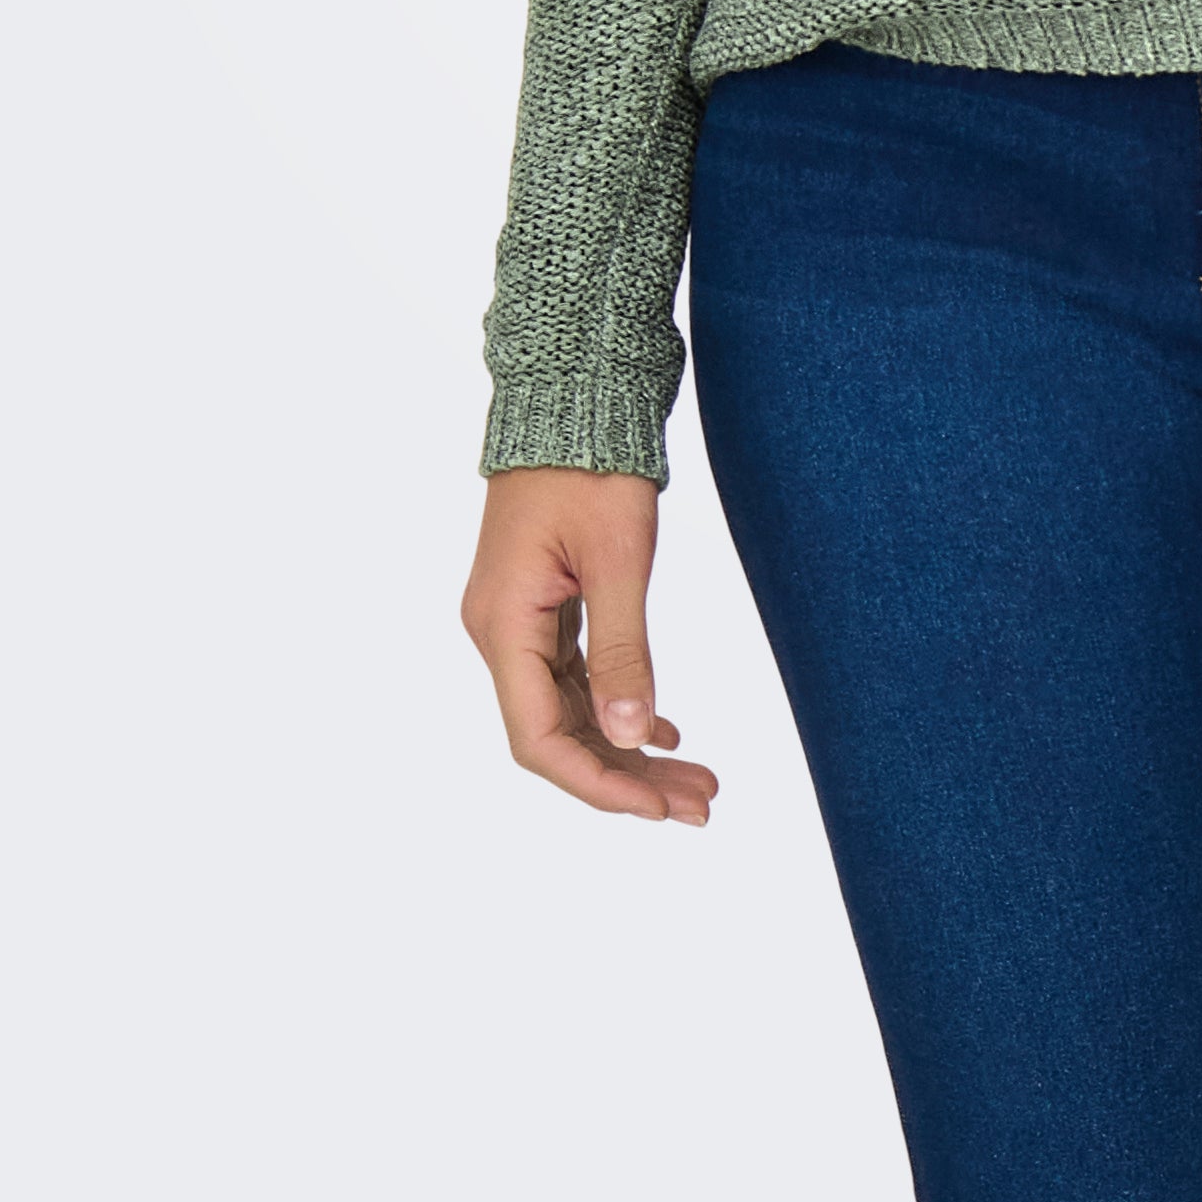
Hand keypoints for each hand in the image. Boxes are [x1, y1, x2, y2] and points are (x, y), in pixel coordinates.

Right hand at [461, 468, 718, 824]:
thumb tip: (631, 735)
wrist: (574, 392)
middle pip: (559, 734)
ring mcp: (520, 618)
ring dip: (631, 746)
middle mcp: (500, 631)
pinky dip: (620, 704)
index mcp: (503, 625)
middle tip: (702, 805)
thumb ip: (623, 649)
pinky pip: (576, 675)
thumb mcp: (618, 557)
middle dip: (628, 777)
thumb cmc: (591, 464)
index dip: (599, 783)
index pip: (541, 739)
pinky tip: (664, 731)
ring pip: (573, 709)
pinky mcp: (543, 603)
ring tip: (698, 780)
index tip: (659, 809)